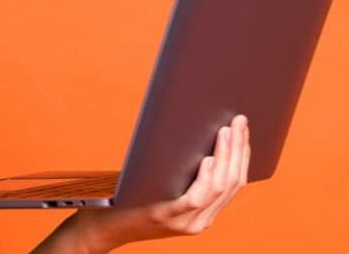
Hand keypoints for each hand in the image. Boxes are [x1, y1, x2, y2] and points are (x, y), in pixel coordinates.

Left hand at [35, 115, 251, 252]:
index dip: (242, 155)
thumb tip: (198, 135)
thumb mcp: (164, 185)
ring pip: (217, 188)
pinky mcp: (165, 217)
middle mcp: (199, 221)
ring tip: (225, 132)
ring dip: (225, 156)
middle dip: (238, 149)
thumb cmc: (132, 199)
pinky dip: (204, 178)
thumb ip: (184, 171)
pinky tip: (208, 159)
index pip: (235, 183)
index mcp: (203, 213)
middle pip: (231, 183)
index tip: (244, 130)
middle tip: (239, 121)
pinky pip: (194, 198)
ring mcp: (184, 222)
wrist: (104, 227)